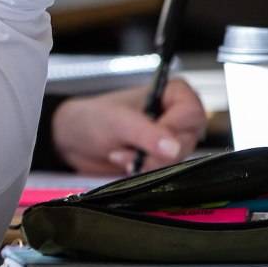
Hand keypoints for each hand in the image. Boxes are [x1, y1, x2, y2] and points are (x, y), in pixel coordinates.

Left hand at [51, 78, 206, 174]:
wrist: (75, 140)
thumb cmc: (93, 118)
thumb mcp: (118, 122)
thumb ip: (146, 133)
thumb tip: (173, 148)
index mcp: (173, 94)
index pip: (192, 114)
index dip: (173, 130)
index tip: (149, 139)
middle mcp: (178, 116)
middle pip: (187, 141)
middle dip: (155, 152)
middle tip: (127, 149)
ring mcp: (172, 139)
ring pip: (177, 160)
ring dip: (146, 163)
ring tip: (120, 154)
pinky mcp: (163, 159)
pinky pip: (167, 172)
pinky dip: (145, 171)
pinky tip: (126, 163)